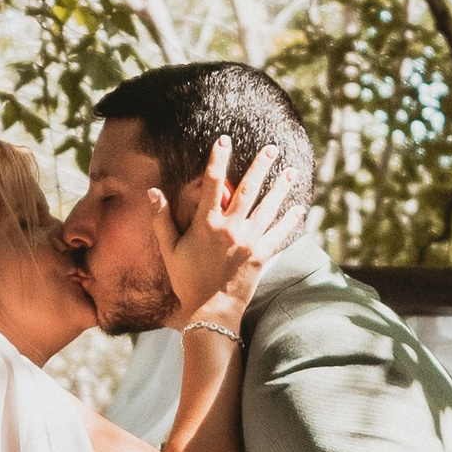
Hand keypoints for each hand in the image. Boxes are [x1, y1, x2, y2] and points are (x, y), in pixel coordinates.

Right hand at [152, 139, 308, 327]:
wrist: (211, 311)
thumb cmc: (187, 281)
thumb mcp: (169, 250)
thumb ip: (161, 219)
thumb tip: (152, 192)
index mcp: (206, 224)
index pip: (213, 183)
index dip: (218, 159)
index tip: (224, 140)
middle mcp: (230, 228)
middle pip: (248, 190)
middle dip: (261, 166)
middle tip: (272, 149)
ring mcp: (248, 241)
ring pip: (268, 208)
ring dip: (280, 188)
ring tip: (291, 171)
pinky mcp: (261, 256)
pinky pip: (279, 234)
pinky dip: (289, 221)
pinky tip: (299, 209)